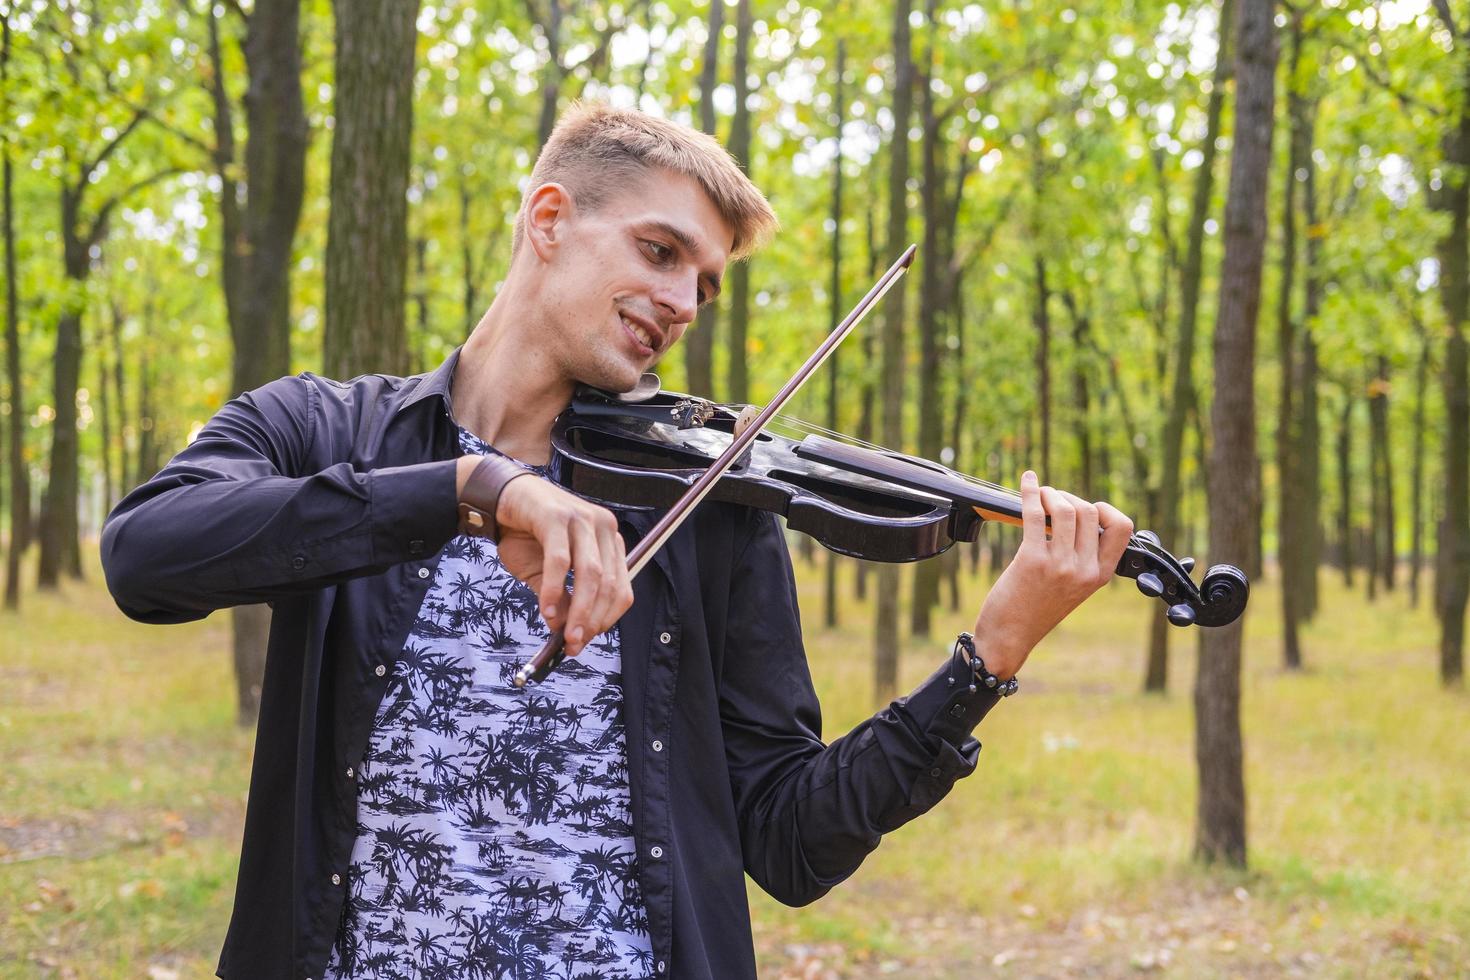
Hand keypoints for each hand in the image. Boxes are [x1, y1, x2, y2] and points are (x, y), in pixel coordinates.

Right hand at [457, 455, 633, 656]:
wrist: (501, 498)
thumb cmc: (527, 535)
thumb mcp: (546, 573)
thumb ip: (561, 598)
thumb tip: (567, 633)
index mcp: (608, 541)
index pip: (621, 588)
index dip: (606, 619)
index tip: (587, 641)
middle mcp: (602, 528)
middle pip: (609, 584)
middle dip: (592, 621)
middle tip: (574, 645)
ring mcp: (581, 519)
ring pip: (591, 575)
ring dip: (579, 611)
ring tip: (564, 635)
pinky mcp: (556, 516)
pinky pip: (560, 561)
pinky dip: (553, 590)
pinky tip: (545, 609)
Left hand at [971, 471, 1133, 678]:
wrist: (1009, 638)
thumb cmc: (1035, 611)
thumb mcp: (1072, 588)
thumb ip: (1081, 559)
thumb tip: (1077, 517)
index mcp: (1099, 576)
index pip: (1124, 528)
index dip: (1106, 510)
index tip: (1087, 507)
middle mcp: (1084, 570)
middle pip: (1090, 511)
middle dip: (1069, 497)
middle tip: (1051, 500)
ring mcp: (1060, 565)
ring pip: (1065, 508)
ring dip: (1050, 493)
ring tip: (1039, 495)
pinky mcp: (1032, 560)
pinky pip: (1035, 514)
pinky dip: (1030, 491)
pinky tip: (1026, 481)